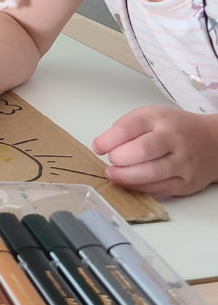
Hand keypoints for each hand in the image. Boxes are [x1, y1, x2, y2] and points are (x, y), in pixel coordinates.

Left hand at [92, 106, 217, 195]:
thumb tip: (103, 144)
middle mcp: (173, 139)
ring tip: (113, 174)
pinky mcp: (187, 183)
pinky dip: (139, 187)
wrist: (213, 141)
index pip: (128, 128)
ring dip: (126, 176)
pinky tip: (128, 183)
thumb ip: (126, 127)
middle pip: (141, 151)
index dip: (108, 140)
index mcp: (159, 119)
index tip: (98, 147)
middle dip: (118, 159)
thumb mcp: (149, 116)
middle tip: (110, 161)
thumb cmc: (174, 127)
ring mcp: (183, 162)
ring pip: (151, 173)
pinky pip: (160, 189)